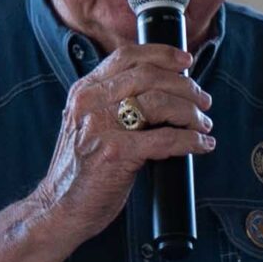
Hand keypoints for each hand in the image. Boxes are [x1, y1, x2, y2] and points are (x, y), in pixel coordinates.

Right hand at [29, 45, 213, 249]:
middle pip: (149, 76)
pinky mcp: (116, 153)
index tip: (186, 62)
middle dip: (185, 86)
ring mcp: (101, 128)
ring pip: (160, 103)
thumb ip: (112, 102)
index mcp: (84, 92)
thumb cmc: (80, 170)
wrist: (60, 207)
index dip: (163, 54)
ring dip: (191, 112)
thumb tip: (161, 89)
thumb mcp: (87, 124)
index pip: (127, 56)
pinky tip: (201, 144)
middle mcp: (90, 104)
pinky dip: (191, 140)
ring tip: (203, 124)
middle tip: (203, 101)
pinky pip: (166, 138)